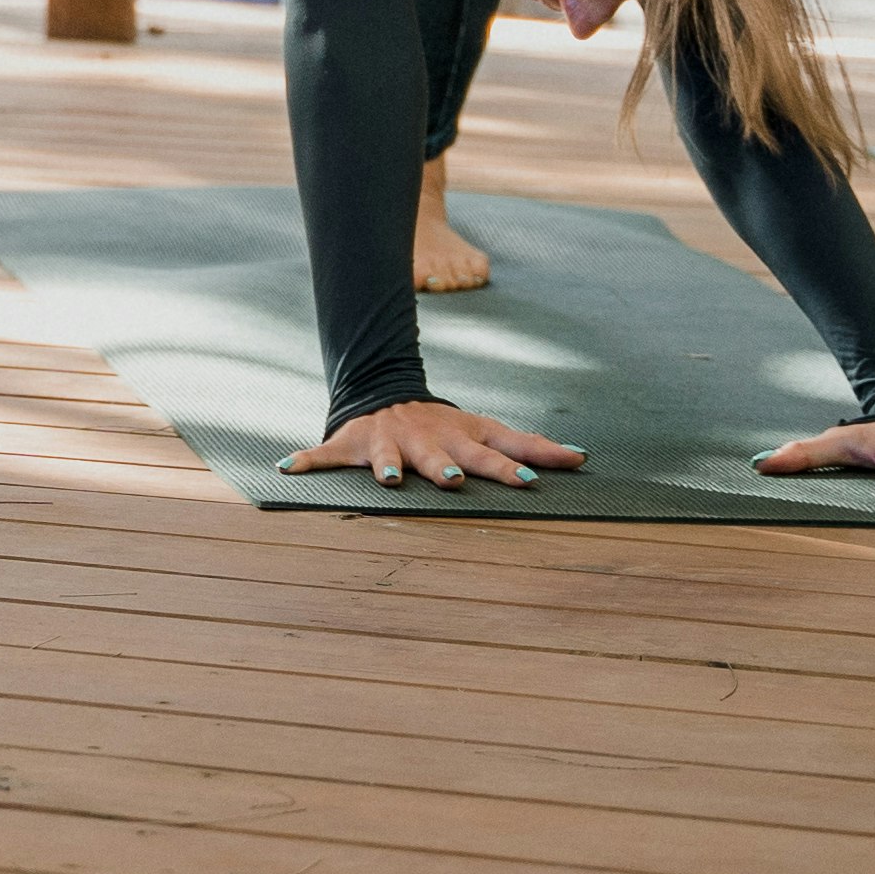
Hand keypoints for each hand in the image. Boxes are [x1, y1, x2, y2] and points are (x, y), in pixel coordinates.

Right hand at [281, 397, 586, 490]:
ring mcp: (388, 443)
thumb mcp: (489, 429)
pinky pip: (324, 454)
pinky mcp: (352, 445)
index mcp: (460, 439)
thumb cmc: (447, 426)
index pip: (493, 452)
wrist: (386, 393)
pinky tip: (288, 469)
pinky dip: (306, 461)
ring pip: (388, 459)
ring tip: (390, 481)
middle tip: (455, 480)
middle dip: (449, 468)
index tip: (532, 481)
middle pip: (443, 457)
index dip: (511, 466)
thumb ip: (535, 446)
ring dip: (390, 469)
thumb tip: (586, 458)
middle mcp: (426, 441)